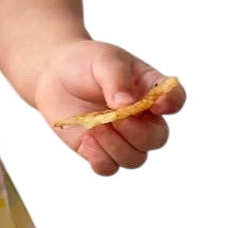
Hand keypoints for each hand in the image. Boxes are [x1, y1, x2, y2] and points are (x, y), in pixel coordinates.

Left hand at [34, 40, 184, 176]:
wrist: (52, 74)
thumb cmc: (85, 62)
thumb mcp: (103, 60)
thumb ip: (117, 79)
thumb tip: (126, 104)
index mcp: (149, 89)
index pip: (174, 98)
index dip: (172, 104)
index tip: (158, 105)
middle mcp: (141, 116)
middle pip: (157, 138)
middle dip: (139, 133)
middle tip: (116, 119)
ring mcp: (122, 136)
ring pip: (135, 159)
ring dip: (117, 147)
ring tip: (95, 126)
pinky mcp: (99, 149)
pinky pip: (109, 167)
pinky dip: (100, 158)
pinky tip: (88, 140)